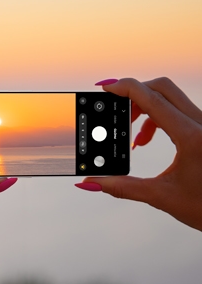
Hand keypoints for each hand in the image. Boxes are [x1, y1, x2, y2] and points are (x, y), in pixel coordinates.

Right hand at [76, 77, 201, 231]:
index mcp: (192, 137)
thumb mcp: (162, 197)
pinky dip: (158, 118)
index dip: (126, 88)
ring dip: (146, 109)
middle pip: (162, 88)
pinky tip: (149, 140)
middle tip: (117, 113)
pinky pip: (178, 110)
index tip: (105, 87)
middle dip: (134, 96)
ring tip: (135, 138)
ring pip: (171, 98)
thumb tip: (92, 182)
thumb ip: (122, 188)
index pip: (153, 99)